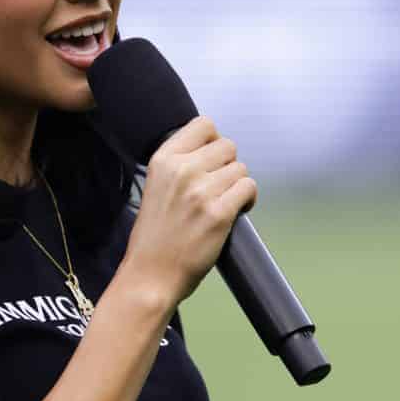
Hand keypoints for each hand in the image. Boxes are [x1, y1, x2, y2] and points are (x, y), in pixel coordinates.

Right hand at [120, 116, 255, 305]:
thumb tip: (213, 151)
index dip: (214, 142)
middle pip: (228, 146)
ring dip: (237, 186)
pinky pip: (249, 187)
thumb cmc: (154, 237)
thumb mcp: (155, 187)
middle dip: (228, 166)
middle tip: (218, 188)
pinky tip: (236, 211)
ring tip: (224, 203)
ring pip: (240, 168)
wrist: (150, 275)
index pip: (204, 125)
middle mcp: (182, 170)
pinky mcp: (219, 213)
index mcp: (163, 160)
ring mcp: (201, 191)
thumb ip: (179, 165)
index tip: (211, 161)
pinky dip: (248, 199)